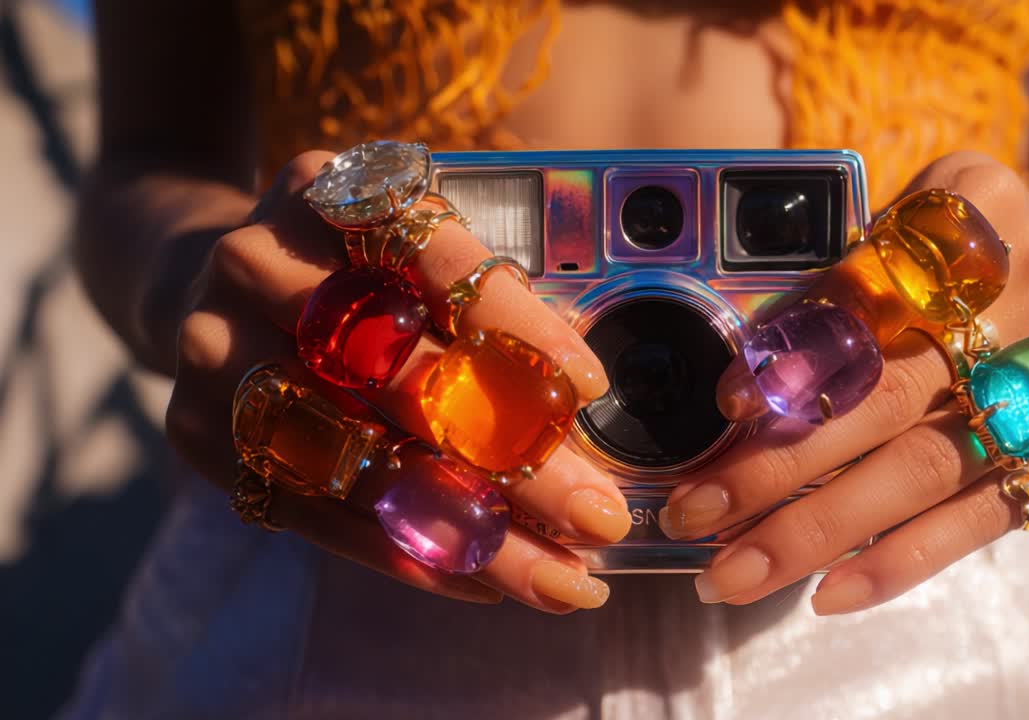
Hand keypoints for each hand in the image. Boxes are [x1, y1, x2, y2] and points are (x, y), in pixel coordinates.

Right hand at [165, 152, 626, 612]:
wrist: (202, 271)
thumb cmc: (350, 260)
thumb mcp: (409, 239)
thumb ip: (484, 295)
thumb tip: (589, 401)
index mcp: (331, 190)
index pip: (438, 258)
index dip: (515, 325)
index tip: (588, 389)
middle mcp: (261, 260)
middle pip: (399, 372)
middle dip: (513, 457)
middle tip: (598, 513)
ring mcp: (215, 347)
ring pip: (359, 459)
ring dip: (469, 528)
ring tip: (559, 577)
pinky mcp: (196, 430)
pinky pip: (312, 511)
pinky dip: (403, 552)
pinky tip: (481, 579)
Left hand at [660, 152, 1028, 611]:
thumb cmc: (965, 258)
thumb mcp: (904, 232)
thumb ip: (830, 287)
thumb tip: (731, 386)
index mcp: (975, 198)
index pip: (865, 290)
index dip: (792, 356)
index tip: (723, 411)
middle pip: (889, 391)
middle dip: (779, 465)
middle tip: (695, 516)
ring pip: (928, 466)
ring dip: (820, 529)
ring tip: (736, 572)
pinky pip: (990, 515)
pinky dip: (902, 559)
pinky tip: (829, 592)